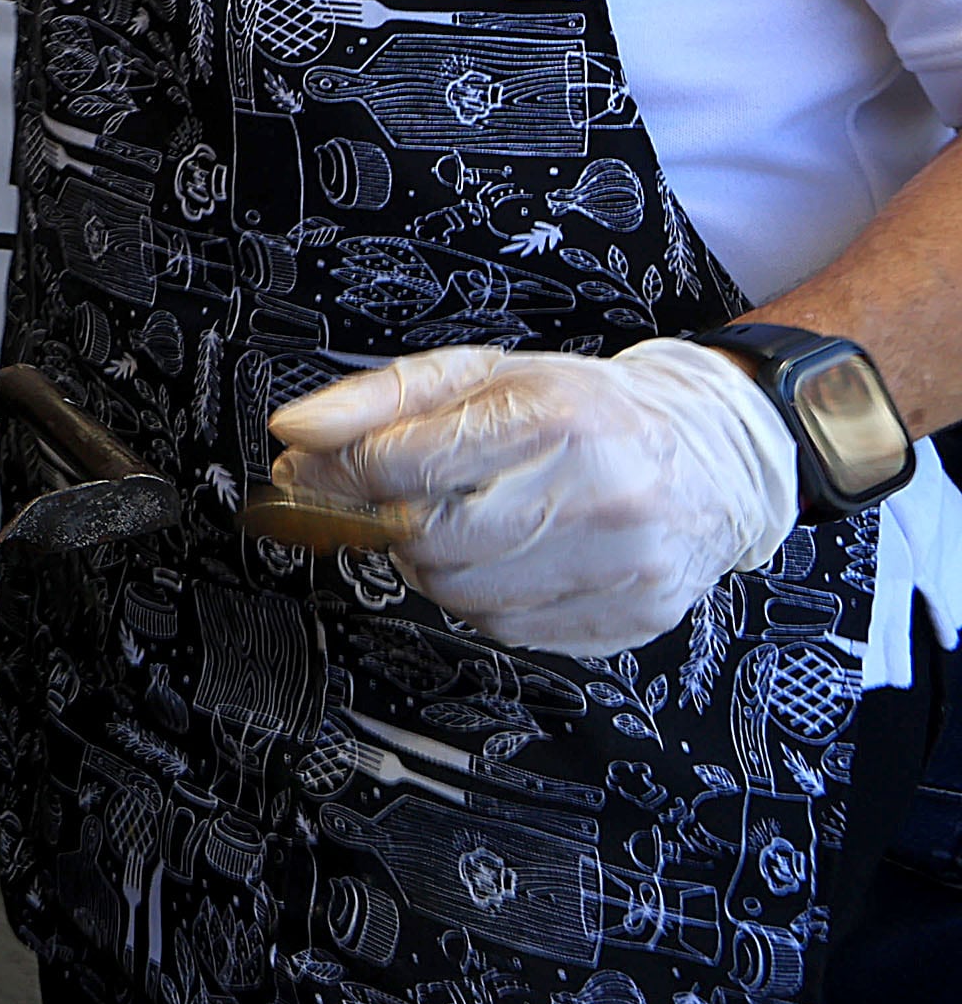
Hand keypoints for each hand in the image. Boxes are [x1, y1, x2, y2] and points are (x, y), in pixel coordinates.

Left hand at [266, 339, 798, 655]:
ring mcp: (622, 562)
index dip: (342, 473)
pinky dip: (487, 599)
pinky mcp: (631, 615)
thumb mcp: (481, 375)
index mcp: (553, 417)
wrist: (710, 452)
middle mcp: (596, 492)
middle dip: (393, 523)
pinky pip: (508, 629)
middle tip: (411, 500)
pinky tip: (515, 558)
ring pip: (459, 594)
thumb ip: (377, 398)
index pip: (399, 463)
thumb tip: (292, 430)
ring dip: (436, 565)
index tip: (319, 471)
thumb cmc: (584, 410)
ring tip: (473, 523)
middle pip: (424, 538)